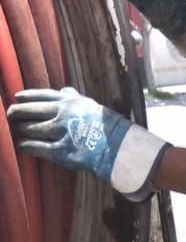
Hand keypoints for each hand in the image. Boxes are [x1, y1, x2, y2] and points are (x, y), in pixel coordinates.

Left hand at [7, 87, 166, 200]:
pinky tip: (23, 145)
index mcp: (68, 102)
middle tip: (11, 115)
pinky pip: (39, 147)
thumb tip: (64, 90)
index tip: (16, 97)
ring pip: (31, 129)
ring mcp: (61, 133)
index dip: (25, 97)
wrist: (119, 147)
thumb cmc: (106, 126)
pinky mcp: (63, 151)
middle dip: (17, 113)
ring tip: (17, 130)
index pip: (40, 95)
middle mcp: (61, 114)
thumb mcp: (91, 105)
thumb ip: (74, 97)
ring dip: (22, 130)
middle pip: (30, 111)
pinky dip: (28, 146)